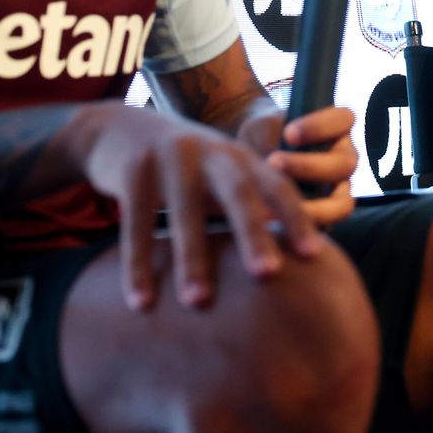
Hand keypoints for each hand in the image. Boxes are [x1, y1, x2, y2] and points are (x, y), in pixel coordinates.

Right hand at [75, 103, 327, 311]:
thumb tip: (299, 256)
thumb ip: (254, 206)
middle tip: (267, 274)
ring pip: (184, 211)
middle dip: (253, 233)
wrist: (118, 129)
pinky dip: (138, 263)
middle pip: (238, 192)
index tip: (314, 257)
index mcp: (240, 158)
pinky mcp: (132, 169)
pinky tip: (141, 302)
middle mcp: (211, 152)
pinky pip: (135, 221)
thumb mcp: (221, 177)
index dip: (297, 219)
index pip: (277, 186)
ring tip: (197, 302)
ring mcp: (170, 156)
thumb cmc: (185, 168)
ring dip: (191, 258)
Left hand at [249, 107, 357, 228]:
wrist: (247, 163)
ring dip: (312, 204)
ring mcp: (340, 190)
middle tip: (274, 163)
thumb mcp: (262, 128)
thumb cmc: (259, 138)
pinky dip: (303, 227)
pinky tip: (276, 223)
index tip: (289, 133)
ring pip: (342, 203)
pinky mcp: (328, 218)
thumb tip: (272, 158)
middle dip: (309, 166)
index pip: (344, 119)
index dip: (321, 126)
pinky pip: (327, 227)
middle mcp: (344, 159)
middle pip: (345, 164)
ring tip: (276, 203)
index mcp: (336, 128)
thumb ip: (271, 138)